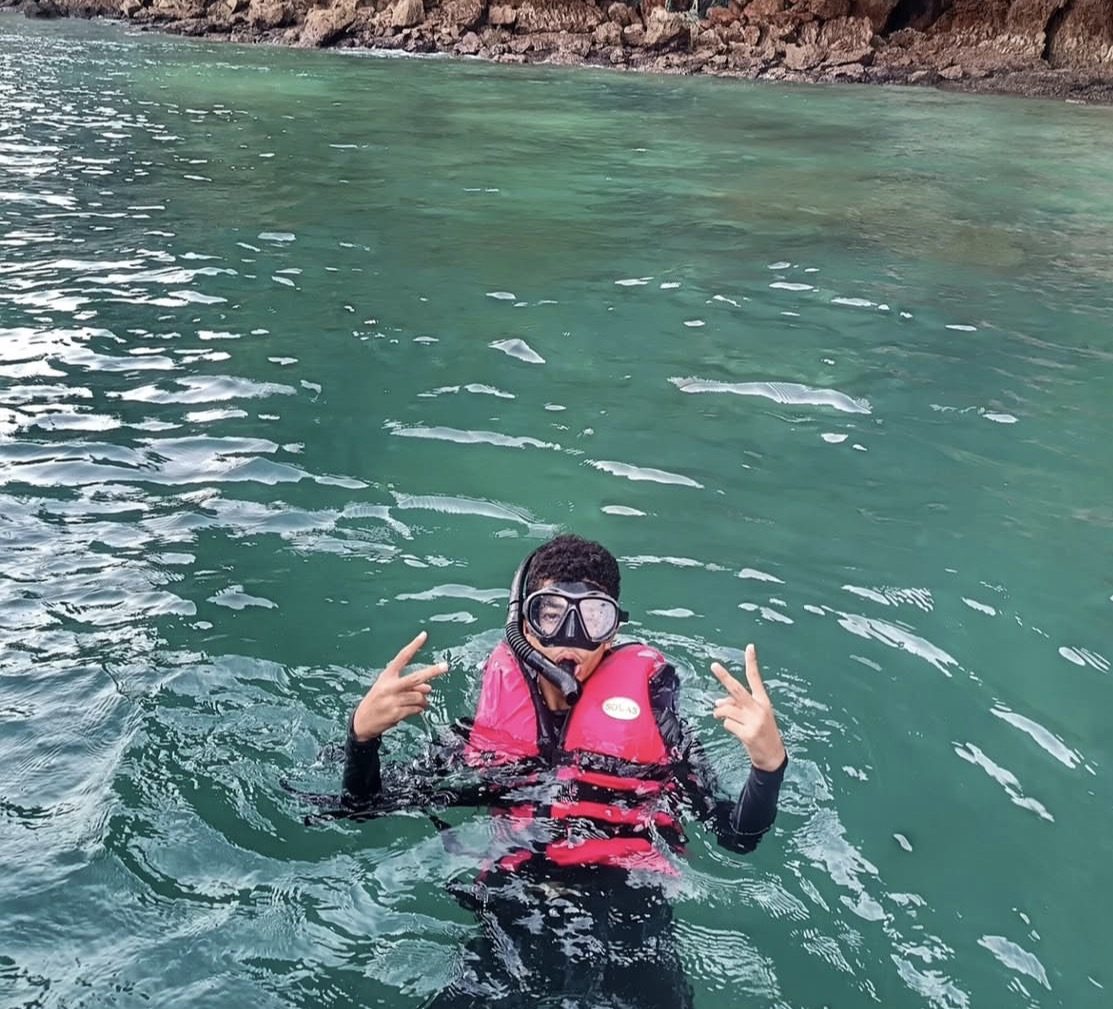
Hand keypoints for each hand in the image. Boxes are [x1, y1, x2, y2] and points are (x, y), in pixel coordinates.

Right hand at [352, 631, 448, 741]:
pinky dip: (419, 709)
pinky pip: (416, 709)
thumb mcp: (389, 689)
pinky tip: (415, 710)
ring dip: (423, 700)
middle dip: (432, 672)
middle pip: (415, 678)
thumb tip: (428, 689)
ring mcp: (392, 700)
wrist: (362, 722)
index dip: (414, 646)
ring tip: (421, 702)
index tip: (424, 635)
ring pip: (419, 696)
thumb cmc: (378, 701)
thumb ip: (409, 686)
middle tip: (445, 666)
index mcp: (387, 676)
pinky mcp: (395, 713)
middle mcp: (389, 686)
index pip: (402, 657)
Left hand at [711, 643, 785, 771]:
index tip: (749, 646)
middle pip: (737, 689)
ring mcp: (754, 721)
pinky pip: (728, 724)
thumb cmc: (761, 732)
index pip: (756, 678)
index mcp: (763, 701)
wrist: (772, 756)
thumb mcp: (753, 716)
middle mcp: (759, 708)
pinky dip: (727, 726)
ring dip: (720, 713)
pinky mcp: (748, 733)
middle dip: (724, 676)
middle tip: (714, 665)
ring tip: (719, 716)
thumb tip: (717, 703)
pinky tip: (734, 731)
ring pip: (727, 709)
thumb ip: (737, 706)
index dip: (752, 662)